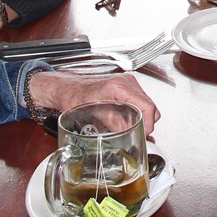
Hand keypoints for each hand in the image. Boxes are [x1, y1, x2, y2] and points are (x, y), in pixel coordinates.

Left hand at [27, 70, 160, 135]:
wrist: (67, 88)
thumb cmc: (74, 96)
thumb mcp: (93, 114)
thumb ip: (113, 124)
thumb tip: (128, 135)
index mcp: (118, 86)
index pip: (146, 105)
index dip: (149, 123)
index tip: (146, 134)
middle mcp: (126, 81)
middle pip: (149, 105)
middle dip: (146, 123)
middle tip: (138, 135)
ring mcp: (128, 82)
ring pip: (146, 104)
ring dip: (142, 118)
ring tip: (131, 129)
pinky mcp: (126, 86)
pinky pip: (140, 101)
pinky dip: (138, 112)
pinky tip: (128, 121)